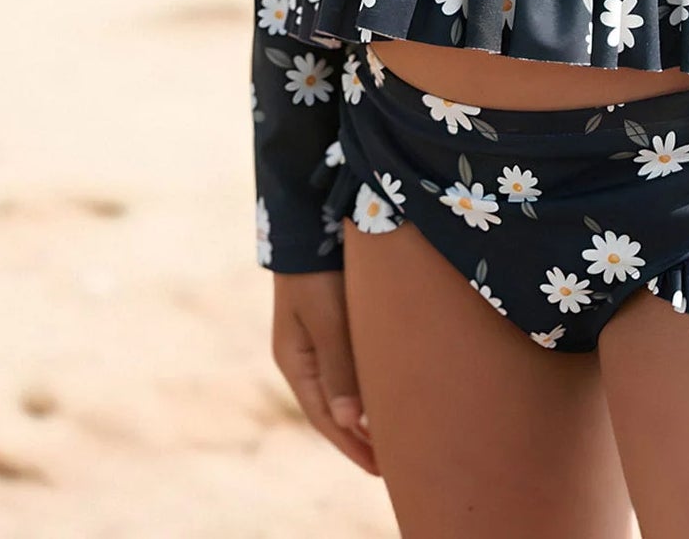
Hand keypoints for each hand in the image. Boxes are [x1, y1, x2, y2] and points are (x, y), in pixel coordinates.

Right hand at [270, 269, 379, 474]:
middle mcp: (302, 356)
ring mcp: (315, 339)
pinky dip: (365, 384)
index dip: (351, 445)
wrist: (310, 219)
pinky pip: (348, 365)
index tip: (380, 469)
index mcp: (295, 361)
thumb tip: (350, 421)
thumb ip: (339, 367)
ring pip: (342, 387)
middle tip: (392, 463)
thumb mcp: (327, 318)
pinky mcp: (331, 321)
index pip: (324, 417)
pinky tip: (384, 390)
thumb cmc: (317, 269)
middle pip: (331, 408)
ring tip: (393, 435)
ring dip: (364, 412)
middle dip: (358, 437)